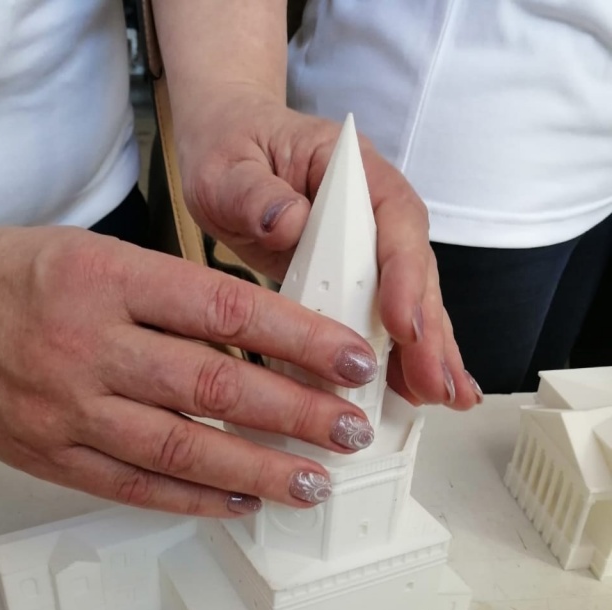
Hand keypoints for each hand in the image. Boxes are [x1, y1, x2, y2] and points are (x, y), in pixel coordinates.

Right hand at [0, 225, 380, 515]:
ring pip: (180, 448)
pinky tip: (241, 501)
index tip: (351, 360)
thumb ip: (173, 295)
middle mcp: (87, 344)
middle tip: (350, 431)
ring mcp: (66, 408)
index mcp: (106, 277)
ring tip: (312, 481)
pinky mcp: (50, 456)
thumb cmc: (17, 276)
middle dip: (296, 414)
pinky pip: (134, 486)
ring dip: (257, 469)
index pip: (224, 309)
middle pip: (213, 386)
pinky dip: (194, 498)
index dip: (298, 339)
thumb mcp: (98, 254)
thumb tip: (266, 341)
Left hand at [174, 92, 481, 410]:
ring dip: (430, 352)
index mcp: (353, 171)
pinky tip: (421, 390)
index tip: (402, 323)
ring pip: (413, 301)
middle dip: (428, 332)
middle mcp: (375, 209)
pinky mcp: (359, 279)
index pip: (394, 220)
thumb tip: (288, 221)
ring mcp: (372, 247)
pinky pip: (388, 318)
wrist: (229, 148)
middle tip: (433, 384)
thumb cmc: (231, 151)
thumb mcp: (228, 169)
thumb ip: (254, 193)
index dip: (403, 275)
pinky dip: (407, 356)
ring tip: (445, 397)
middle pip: (415, 271)